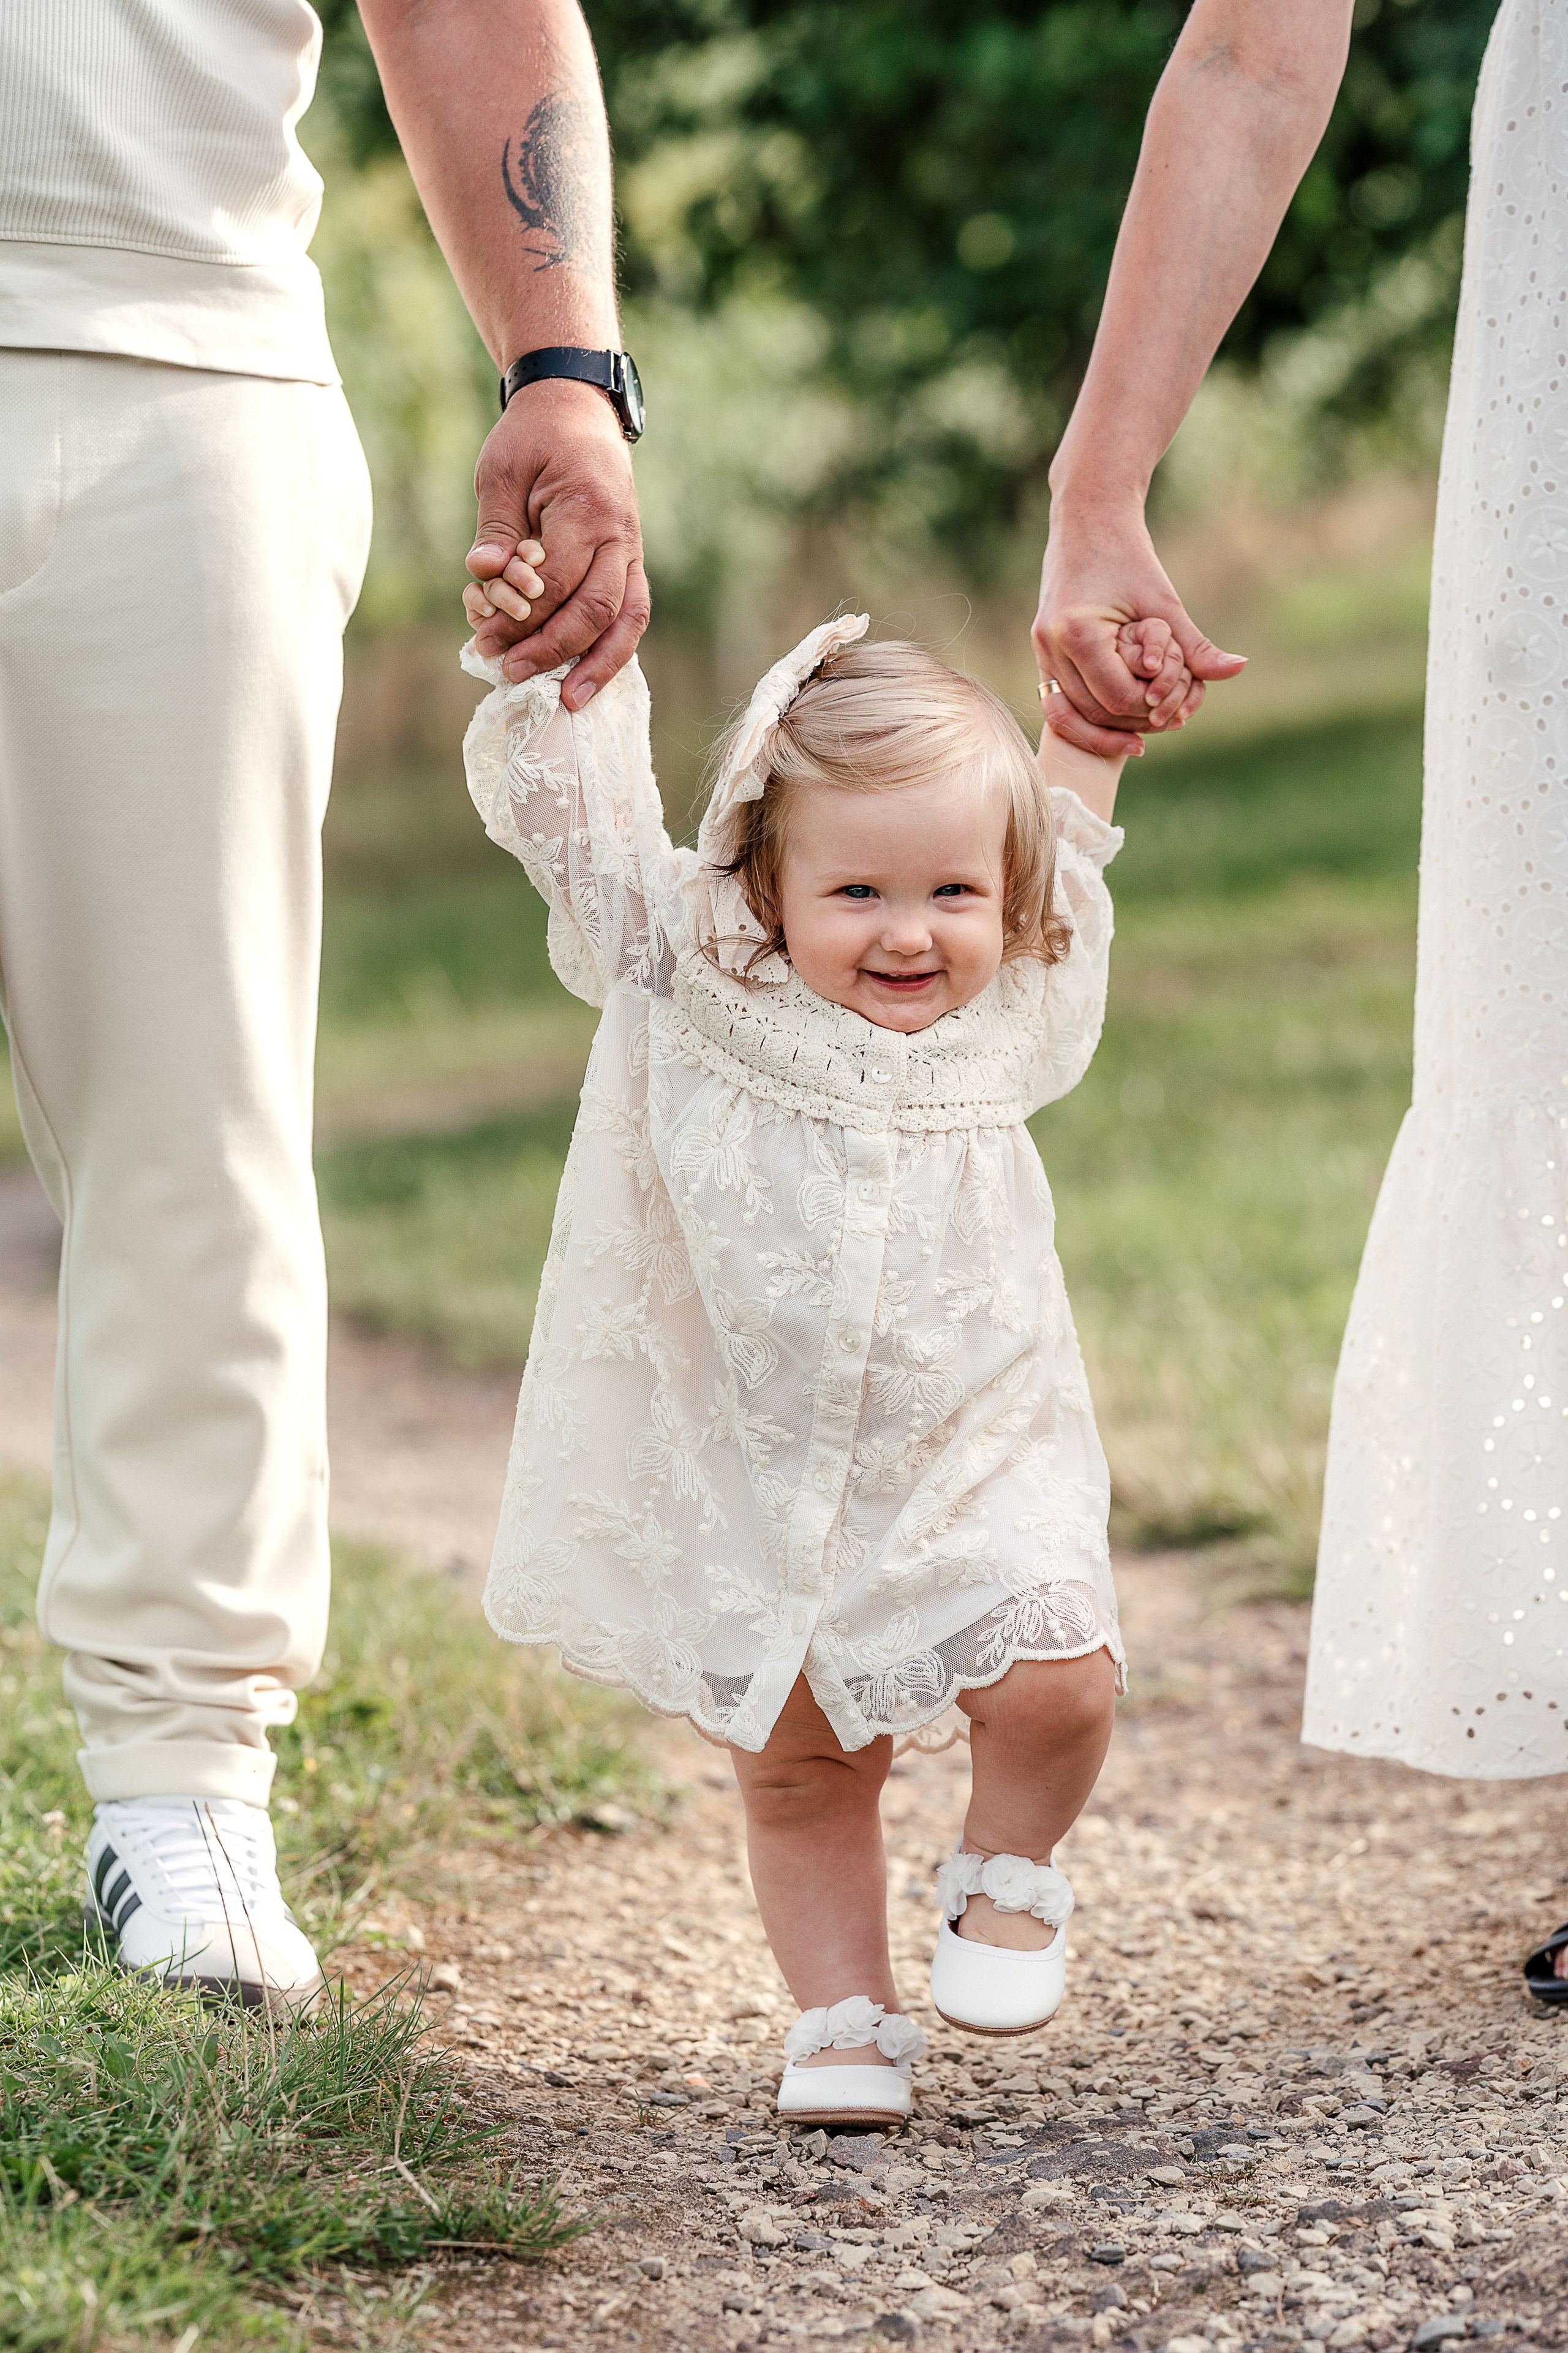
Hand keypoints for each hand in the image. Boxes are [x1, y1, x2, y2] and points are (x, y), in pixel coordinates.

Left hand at [466, 378, 649, 711]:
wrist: (578, 407)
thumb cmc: (534, 437)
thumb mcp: (502, 470)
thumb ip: (496, 526)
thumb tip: (483, 575)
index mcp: (586, 507)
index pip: (555, 580)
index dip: (520, 615)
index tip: (483, 636)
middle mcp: (619, 535)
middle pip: (594, 609)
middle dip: (552, 648)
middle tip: (509, 673)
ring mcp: (632, 551)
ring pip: (627, 621)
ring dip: (598, 665)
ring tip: (568, 701)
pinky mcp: (631, 563)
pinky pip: (631, 614)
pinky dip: (613, 650)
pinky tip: (588, 677)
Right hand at [1034, 501, 1244, 757]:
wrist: (1087, 517)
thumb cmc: (1129, 553)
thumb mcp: (1163, 602)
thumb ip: (1194, 645)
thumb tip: (1238, 669)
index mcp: (1079, 633)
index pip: (1118, 698)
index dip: (1152, 706)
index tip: (1177, 702)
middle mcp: (1051, 646)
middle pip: (1094, 713)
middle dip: (1132, 724)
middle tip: (1169, 724)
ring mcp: (1040, 650)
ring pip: (1070, 715)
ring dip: (1106, 728)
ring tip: (1143, 734)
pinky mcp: (1041, 651)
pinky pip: (1057, 701)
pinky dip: (1085, 717)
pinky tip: (1115, 725)